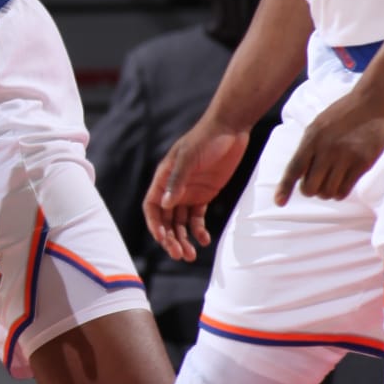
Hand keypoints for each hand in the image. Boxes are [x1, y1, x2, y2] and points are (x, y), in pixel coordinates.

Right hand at [145, 116, 247, 260]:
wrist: (230, 128)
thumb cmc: (206, 139)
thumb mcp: (189, 158)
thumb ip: (177, 181)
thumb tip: (165, 205)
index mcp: (163, 178)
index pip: (152, 207)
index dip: (155, 225)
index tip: (163, 239)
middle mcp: (173, 188)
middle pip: (166, 220)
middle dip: (170, 238)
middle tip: (180, 254)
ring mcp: (189, 192)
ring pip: (180, 222)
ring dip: (183, 239)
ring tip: (191, 255)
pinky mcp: (205, 194)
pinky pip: (197, 217)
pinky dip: (198, 230)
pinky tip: (204, 240)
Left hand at [274, 86, 383, 205]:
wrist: (372, 103)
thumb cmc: (343, 115)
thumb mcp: (318, 126)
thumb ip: (308, 148)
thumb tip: (299, 175)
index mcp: (312, 138)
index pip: (294, 169)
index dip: (285, 188)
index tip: (279, 202)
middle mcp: (326, 150)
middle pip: (310, 187)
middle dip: (312, 190)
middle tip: (318, 183)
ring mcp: (345, 157)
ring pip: (327, 192)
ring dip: (327, 192)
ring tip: (332, 181)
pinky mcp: (362, 163)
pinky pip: (345, 190)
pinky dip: (340, 192)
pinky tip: (343, 183)